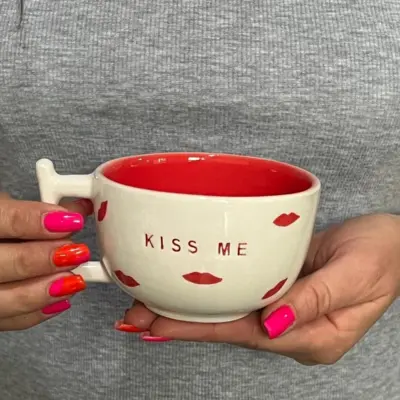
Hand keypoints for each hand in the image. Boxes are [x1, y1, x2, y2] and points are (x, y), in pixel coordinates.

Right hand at [0, 193, 91, 330]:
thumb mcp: (5, 210)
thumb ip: (38, 211)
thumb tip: (78, 209)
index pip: (4, 220)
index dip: (37, 222)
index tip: (71, 221)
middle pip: (3, 264)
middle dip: (44, 259)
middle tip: (75, 253)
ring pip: (3, 299)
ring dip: (43, 291)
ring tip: (72, 280)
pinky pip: (7, 320)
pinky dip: (36, 312)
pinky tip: (61, 299)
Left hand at [120, 213, 399, 363]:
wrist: (394, 243)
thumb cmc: (382, 255)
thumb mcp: (356, 274)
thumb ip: (315, 299)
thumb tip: (273, 324)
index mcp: (311, 335)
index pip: (245, 334)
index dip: (199, 329)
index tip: (157, 327)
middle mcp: (291, 328)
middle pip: (228, 328)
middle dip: (181, 324)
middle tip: (135, 317)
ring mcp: (285, 309)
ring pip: (229, 313)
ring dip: (189, 310)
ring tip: (146, 308)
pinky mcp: (281, 288)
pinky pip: (240, 295)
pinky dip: (211, 295)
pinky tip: (188, 293)